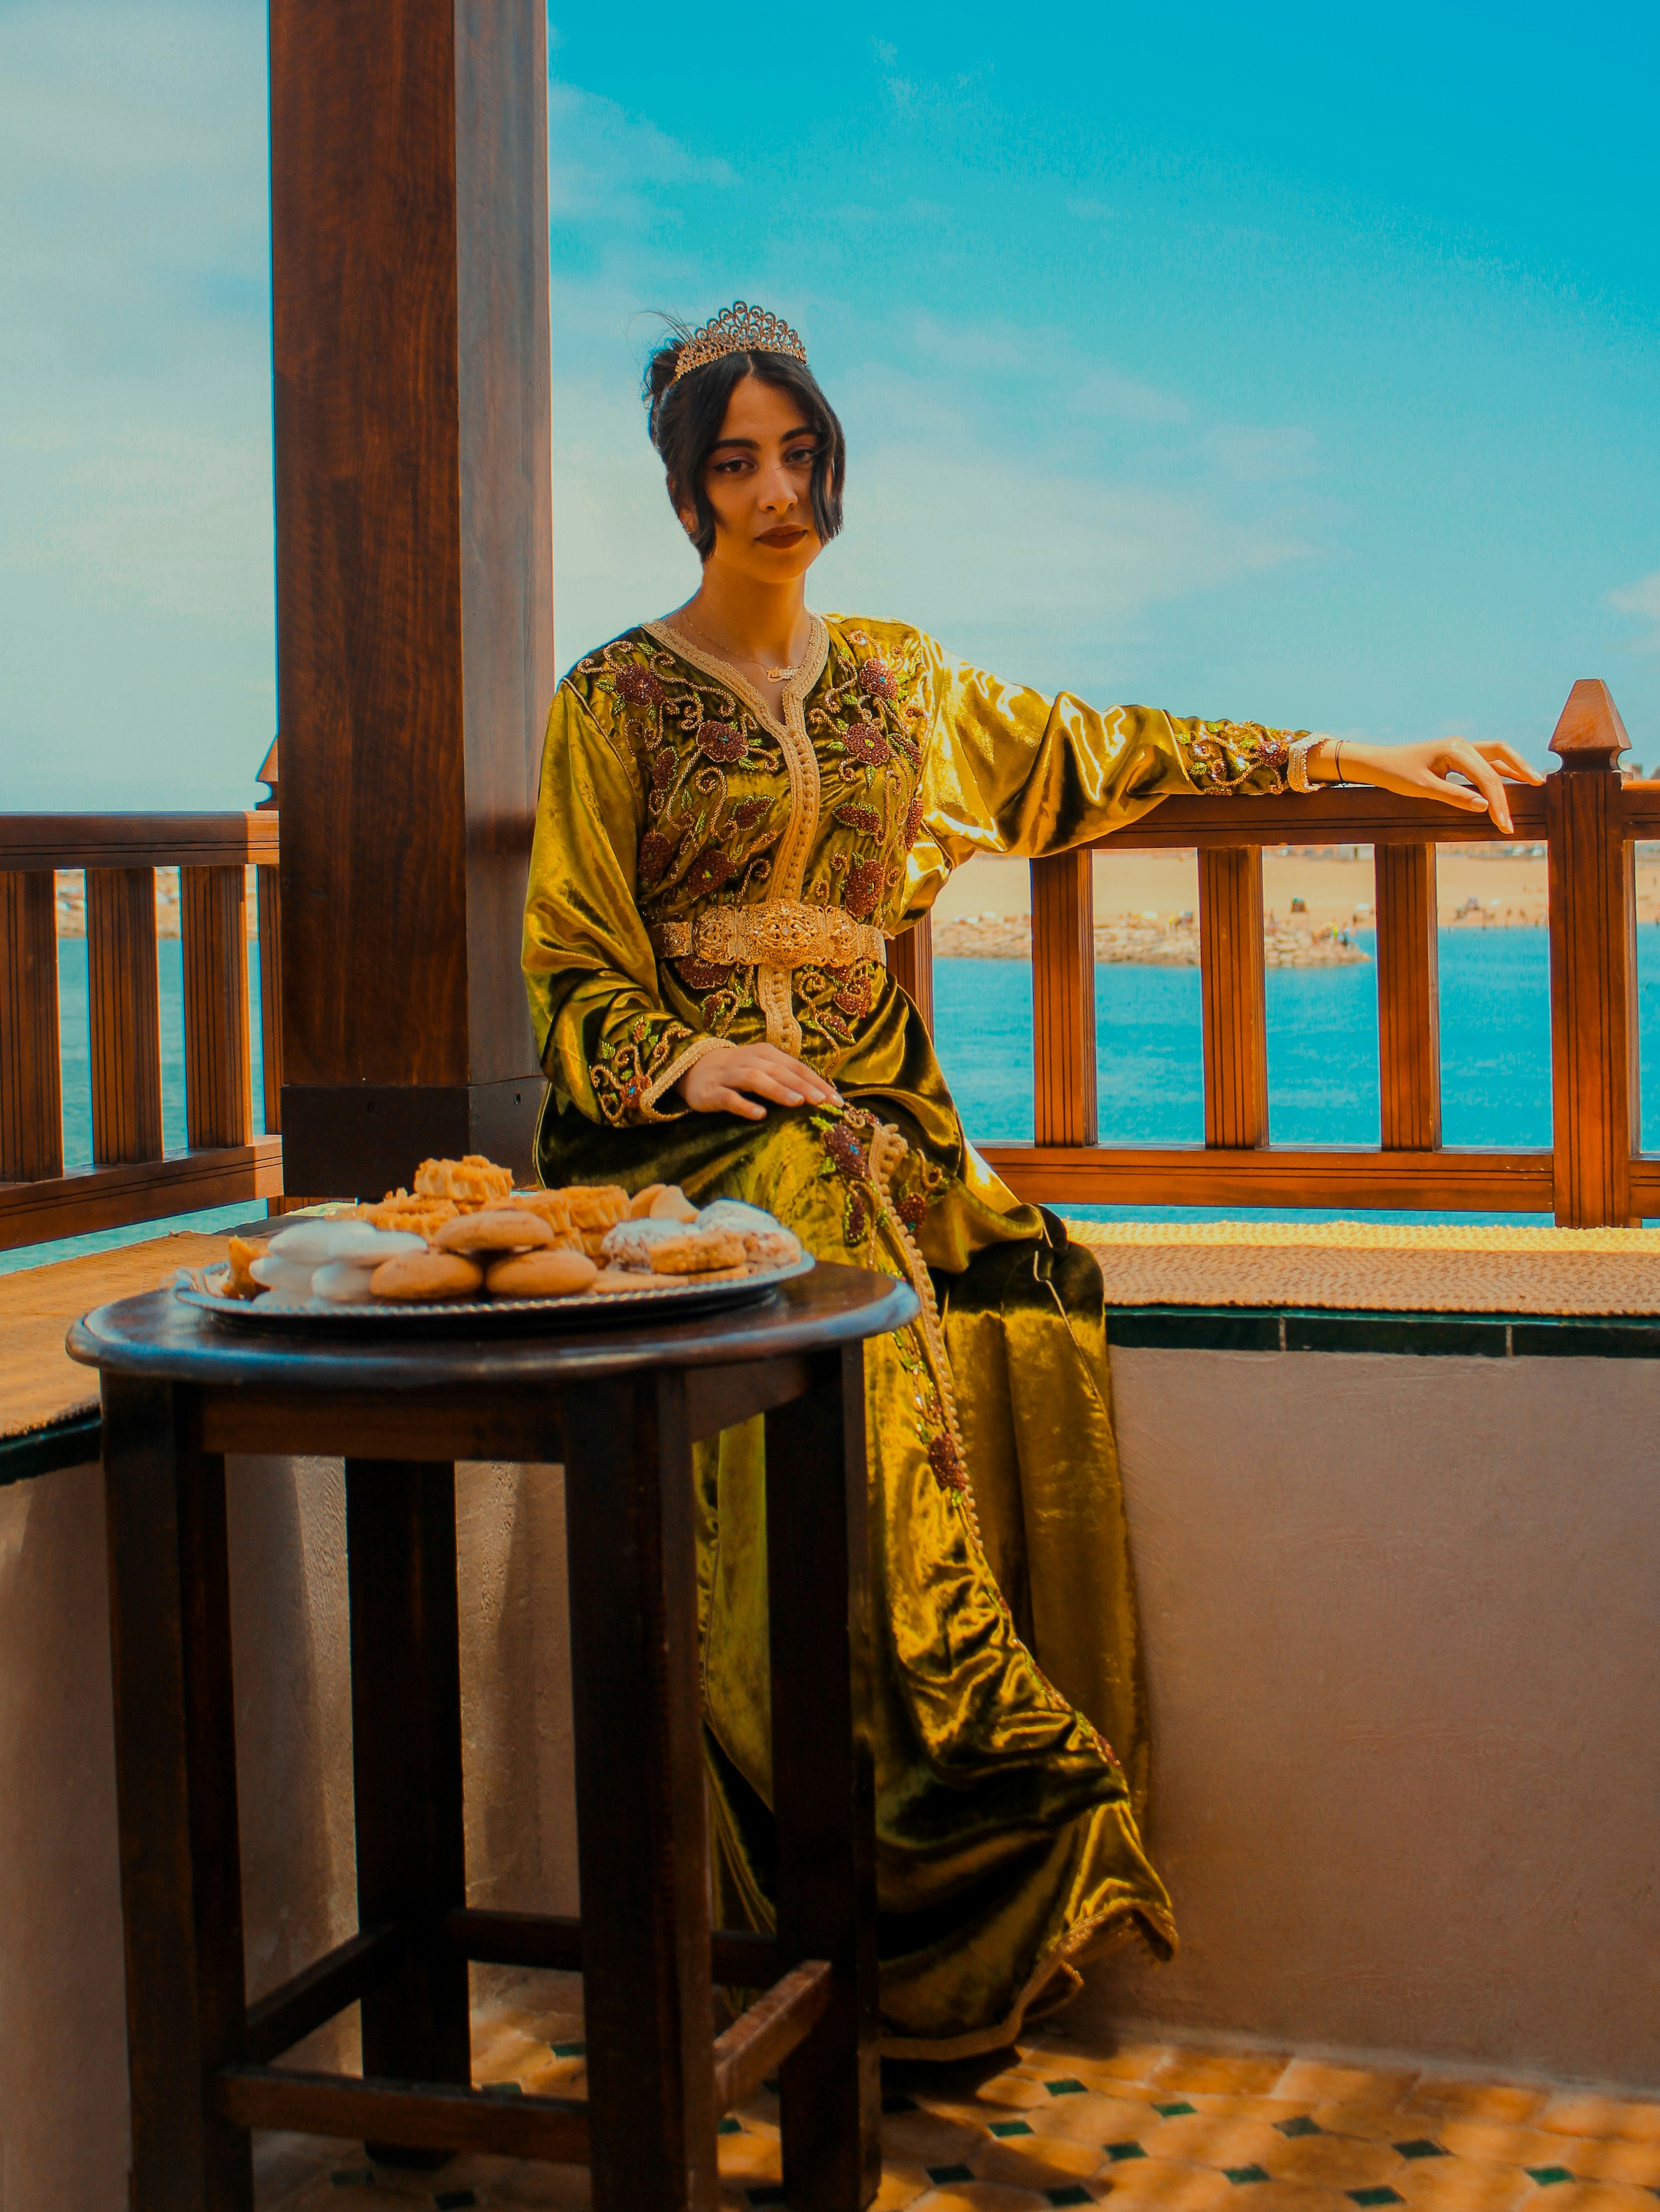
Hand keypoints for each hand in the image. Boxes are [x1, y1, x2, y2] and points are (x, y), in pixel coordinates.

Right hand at [677, 1040, 842, 1120]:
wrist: (694, 1069)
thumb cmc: (739, 1073)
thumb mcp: (763, 1069)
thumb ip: (787, 1079)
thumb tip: (822, 1096)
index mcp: (766, 1054)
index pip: (796, 1067)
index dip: (817, 1082)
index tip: (837, 1101)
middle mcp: (749, 1060)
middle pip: (779, 1071)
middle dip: (802, 1085)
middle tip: (822, 1101)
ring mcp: (729, 1075)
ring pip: (755, 1079)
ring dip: (777, 1090)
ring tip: (797, 1103)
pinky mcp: (712, 1091)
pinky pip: (729, 1098)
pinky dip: (745, 1105)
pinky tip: (759, 1115)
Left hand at [1314, 738, 1542, 834]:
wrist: (1376, 763)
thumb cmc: (1395, 774)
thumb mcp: (1423, 789)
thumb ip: (1454, 797)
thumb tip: (1485, 807)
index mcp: (1455, 749)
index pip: (1487, 777)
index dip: (1499, 802)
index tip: (1505, 824)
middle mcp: (1461, 744)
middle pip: (1500, 758)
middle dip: (1517, 778)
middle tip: (1536, 793)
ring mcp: (1460, 747)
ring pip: (1497, 755)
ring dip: (1515, 769)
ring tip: (1535, 782)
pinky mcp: (1457, 755)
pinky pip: (1486, 760)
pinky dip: (1501, 769)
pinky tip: (1513, 779)